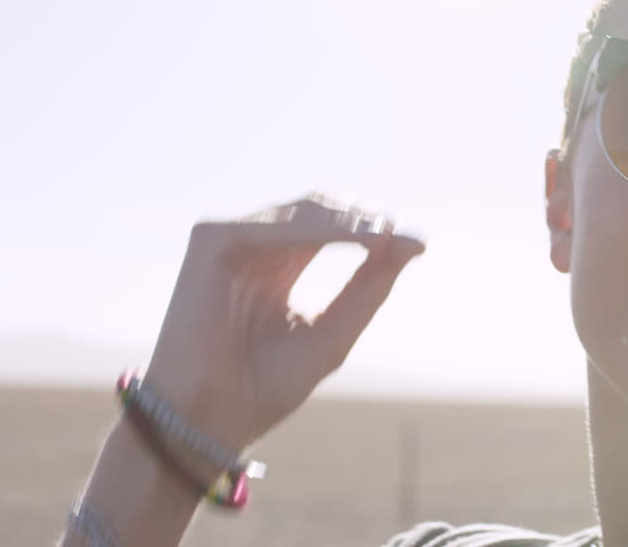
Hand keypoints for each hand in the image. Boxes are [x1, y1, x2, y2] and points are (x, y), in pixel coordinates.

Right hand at [141, 195, 424, 452]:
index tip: (418, 245)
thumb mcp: (333, 332)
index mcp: (279, 267)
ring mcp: (231, 241)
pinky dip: (318, 229)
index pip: (333, 229)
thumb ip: (370, 287)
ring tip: (384, 237)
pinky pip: (275, 225)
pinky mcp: (210, 242)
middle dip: (363, 220)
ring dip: (347, 222)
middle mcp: (255, 248)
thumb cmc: (263, 385)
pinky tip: (355, 238)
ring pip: (303, 211)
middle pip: (320, 209)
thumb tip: (414, 243)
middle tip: (400, 237)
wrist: (210, 419)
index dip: (374, 232)